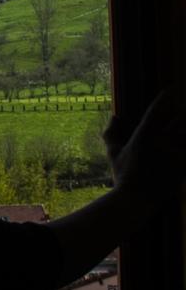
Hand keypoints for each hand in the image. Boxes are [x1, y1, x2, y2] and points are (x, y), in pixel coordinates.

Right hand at [104, 90, 185, 205]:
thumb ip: (112, 133)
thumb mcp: (114, 153)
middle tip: (183, 112)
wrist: (135, 200)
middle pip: (180, 120)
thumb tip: (116, 115)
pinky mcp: (183, 167)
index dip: (164, 98)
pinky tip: (185, 147)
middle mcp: (160, 143)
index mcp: (143, 137)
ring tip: (184, 127)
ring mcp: (173, 155)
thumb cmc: (123, 176)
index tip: (170, 89)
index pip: (155, 111)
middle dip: (183, 114)